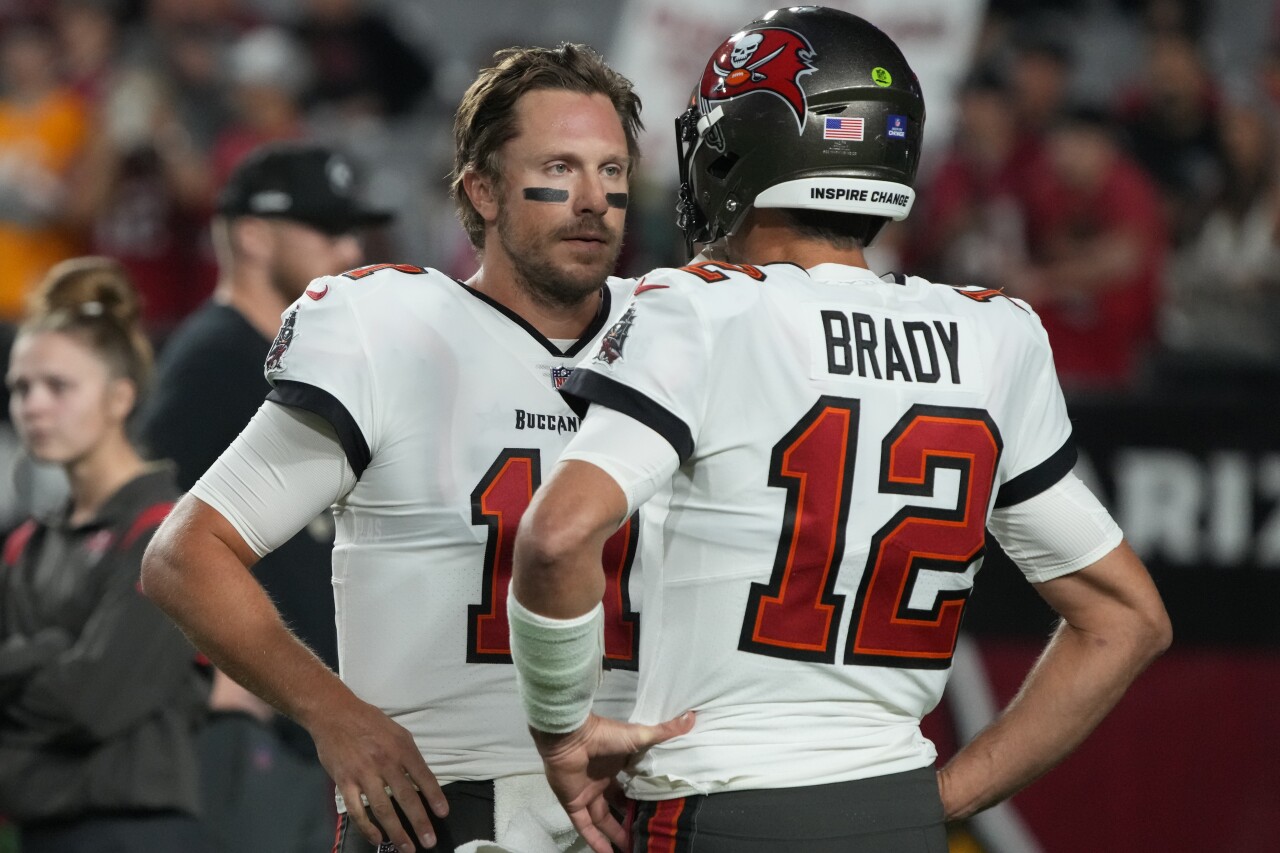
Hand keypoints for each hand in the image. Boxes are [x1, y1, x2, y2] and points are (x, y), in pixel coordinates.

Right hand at [309, 696, 449, 851]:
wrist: (334, 714)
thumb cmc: (369, 721)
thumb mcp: (397, 731)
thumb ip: (408, 755)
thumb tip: (421, 779)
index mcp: (402, 748)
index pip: (424, 777)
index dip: (435, 797)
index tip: (443, 814)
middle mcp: (386, 762)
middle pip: (406, 798)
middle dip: (420, 822)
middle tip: (429, 841)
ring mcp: (364, 774)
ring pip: (383, 809)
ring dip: (397, 832)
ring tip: (408, 847)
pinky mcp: (344, 782)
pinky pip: (358, 811)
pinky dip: (368, 828)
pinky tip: (378, 839)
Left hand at [532, 711, 695, 852]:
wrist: (570, 737)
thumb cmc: (604, 735)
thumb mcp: (639, 735)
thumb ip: (664, 731)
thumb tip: (691, 717)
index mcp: (615, 765)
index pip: (630, 785)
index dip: (641, 797)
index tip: (656, 808)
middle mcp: (600, 781)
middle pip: (616, 805)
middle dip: (629, 819)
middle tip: (645, 833)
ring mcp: (586, 793)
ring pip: (602, 820)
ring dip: (615, 835)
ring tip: (631, 849)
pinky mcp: (573, 804)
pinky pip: (584, 827)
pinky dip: (595, 841)